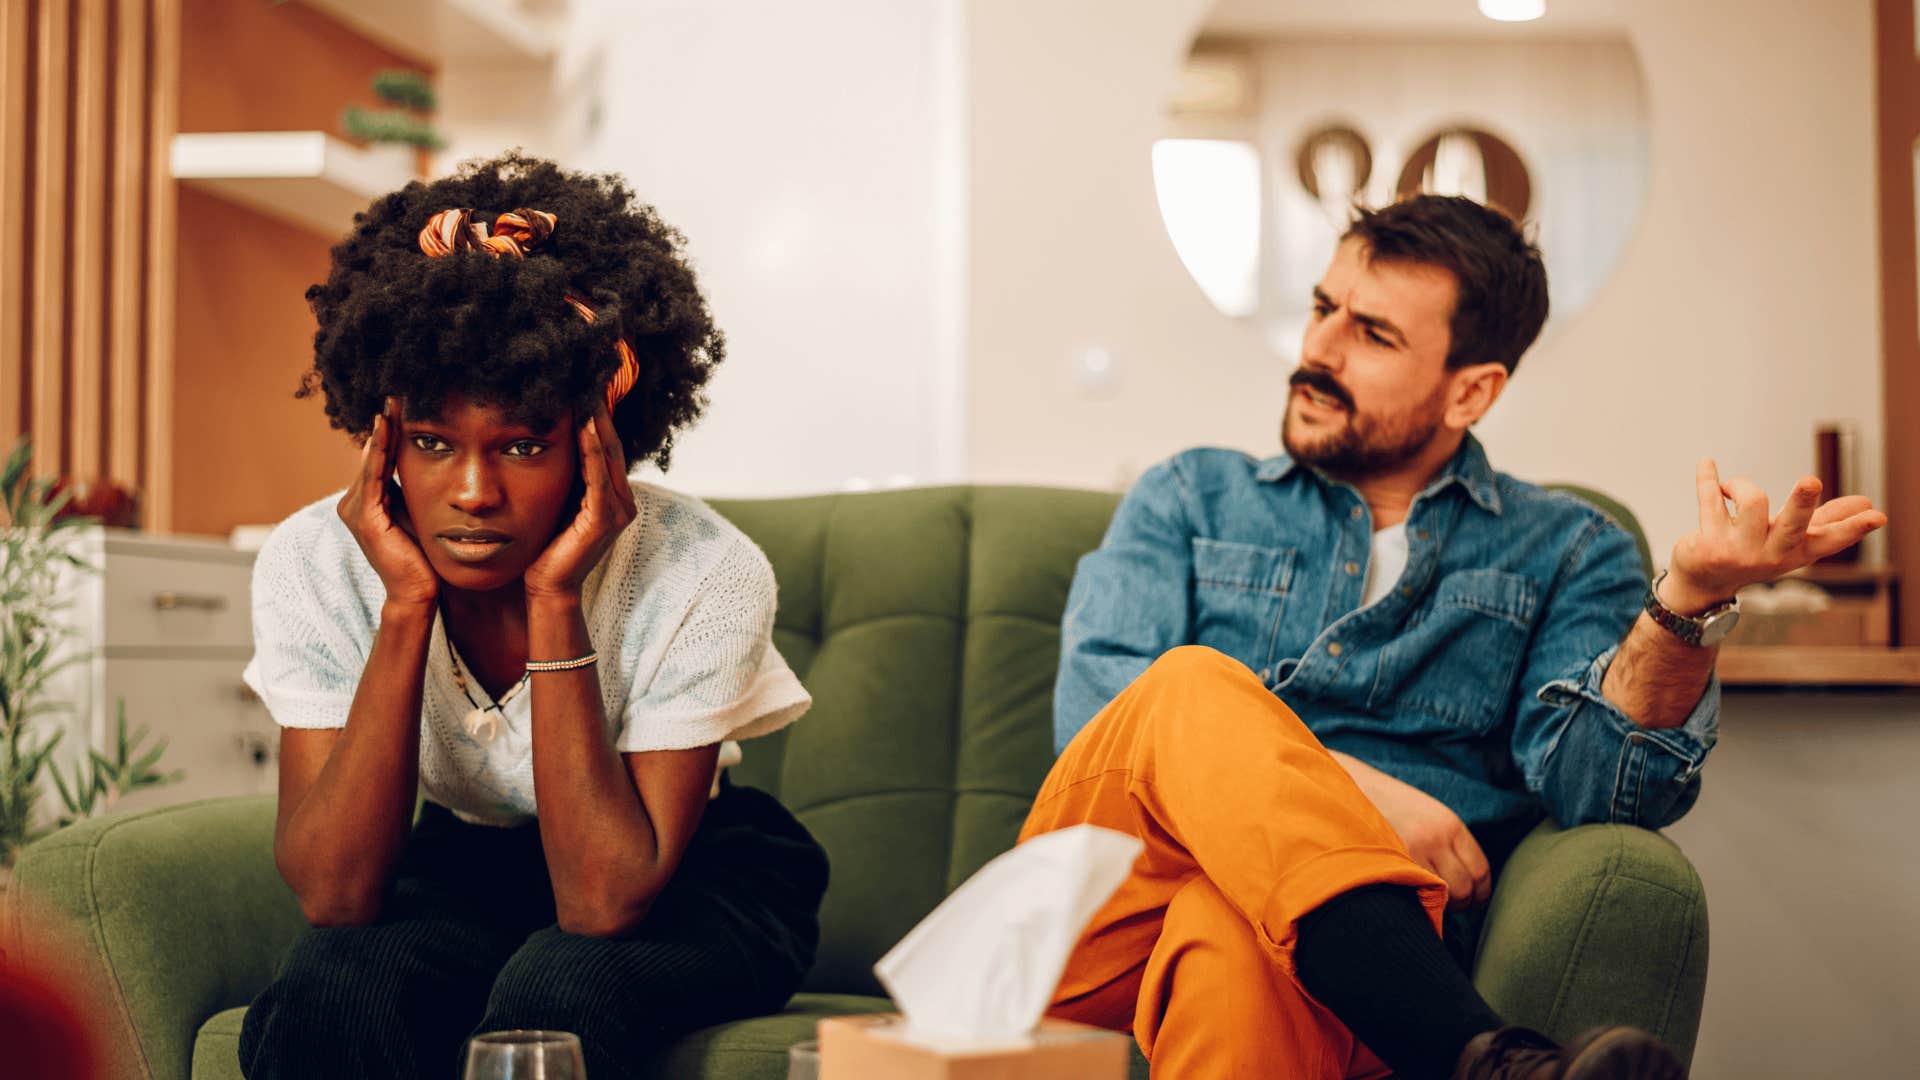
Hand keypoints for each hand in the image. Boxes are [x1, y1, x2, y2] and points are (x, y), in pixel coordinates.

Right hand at [337, 397, 436, 607]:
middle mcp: (354, 502)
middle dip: (386, 421)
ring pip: (372, 459)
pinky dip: (378, 450)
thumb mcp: (419, 511)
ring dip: (382, 428)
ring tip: (392, 398)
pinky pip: (373, 476)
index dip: (392, 427)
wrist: (419, 592)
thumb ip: (414, 488)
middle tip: (398, 387)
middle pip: (374, 453)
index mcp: (367, 500)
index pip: (381, 455)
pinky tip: (384, 426)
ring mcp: (355, 510)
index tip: (406, 398)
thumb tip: (431, 456)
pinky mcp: (364, 518)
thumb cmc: (424, 555)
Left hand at [523, 400, 637, 599]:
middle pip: (612, 444)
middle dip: (601, 410)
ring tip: (589, 391)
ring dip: (599, 422)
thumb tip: (552, 438)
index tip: (586, 383)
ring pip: (608, 455)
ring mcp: (618, 511)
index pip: (607, 445)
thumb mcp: (559, 501)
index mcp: (614, 495)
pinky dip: (593, 450)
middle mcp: (623, 500)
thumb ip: (568, 475)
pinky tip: (586, 426)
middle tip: (591, 376)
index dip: (598, 414)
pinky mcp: (603, 521)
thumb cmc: (548, 545)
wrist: (548, 587)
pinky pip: (598, 477)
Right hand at [1332, 752, 1488, 909]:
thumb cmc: (1379, 802)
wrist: (1338, 787)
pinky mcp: (1387, 865)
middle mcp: (1434, 839)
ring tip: (1422, 902)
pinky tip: (1405, 898)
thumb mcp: (1420, 811)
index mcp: (1448, 824)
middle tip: (1443, 904)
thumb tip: (1462, 878)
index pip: (1480, 870)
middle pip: (1464, 888)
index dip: (1478, 893)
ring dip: (1436, 907)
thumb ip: (1442, 840)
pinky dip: (1414, 905)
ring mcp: (1410, 853)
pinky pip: (1413, 898)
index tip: (1472, 900)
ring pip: (1441, 899)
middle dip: (1458, 903)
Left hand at [1665, 459, 1888, 613]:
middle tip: (1811, 481)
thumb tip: (1868, 505)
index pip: (1831, 540)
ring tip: (1731, 487)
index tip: (1877, 516)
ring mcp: (1741, 550)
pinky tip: (1707, 463)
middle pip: (1793, 523)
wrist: (1703, 584)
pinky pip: (1711, 499)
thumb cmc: (1753, 553)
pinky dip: (1708, 477)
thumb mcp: (1791, 542)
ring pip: (1753, 500)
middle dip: (1803, 501)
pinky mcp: (1711, 543)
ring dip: (1740, 483)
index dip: (1854, 528)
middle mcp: (1772, 554)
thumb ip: (1826, 522)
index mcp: (1797, 552)